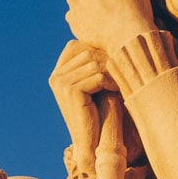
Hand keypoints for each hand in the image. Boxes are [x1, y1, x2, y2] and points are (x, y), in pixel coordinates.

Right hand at [49, 40, 116, 175]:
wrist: (92, 144)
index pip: (77, 45)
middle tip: (121, 72)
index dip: (97, 50)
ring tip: (119, 83)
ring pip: (93, 62)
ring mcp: (60, 83)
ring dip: (111, 71)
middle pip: (86, 51)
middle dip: (107, 60)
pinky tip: (115, 91)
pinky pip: (96, 75)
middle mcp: (55, 77)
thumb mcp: (94, 83)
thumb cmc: (99, 113)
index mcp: (58, 73)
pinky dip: (110, 82)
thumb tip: (106, 35)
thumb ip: (93, 62)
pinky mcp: (70, 91)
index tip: (112, 62)